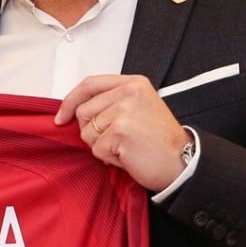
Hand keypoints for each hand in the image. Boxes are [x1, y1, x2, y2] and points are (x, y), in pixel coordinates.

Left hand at [54, 74, 192, 191]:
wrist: (184, 163)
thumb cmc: (160, 140)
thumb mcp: (139, 107)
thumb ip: (111, 102)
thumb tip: (74, 110)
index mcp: (133, 83)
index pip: (89, 84)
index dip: (70, 101)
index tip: (61, 117)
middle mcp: (129, 93)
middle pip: (83, 111)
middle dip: (91, 131)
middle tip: (116, 140)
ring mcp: (124, 111)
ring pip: (87, 132)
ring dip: (101, 146)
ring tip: (126, 147)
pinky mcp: (120, 131)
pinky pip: (97, 149)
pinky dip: (109, 158)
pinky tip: (129, 156)